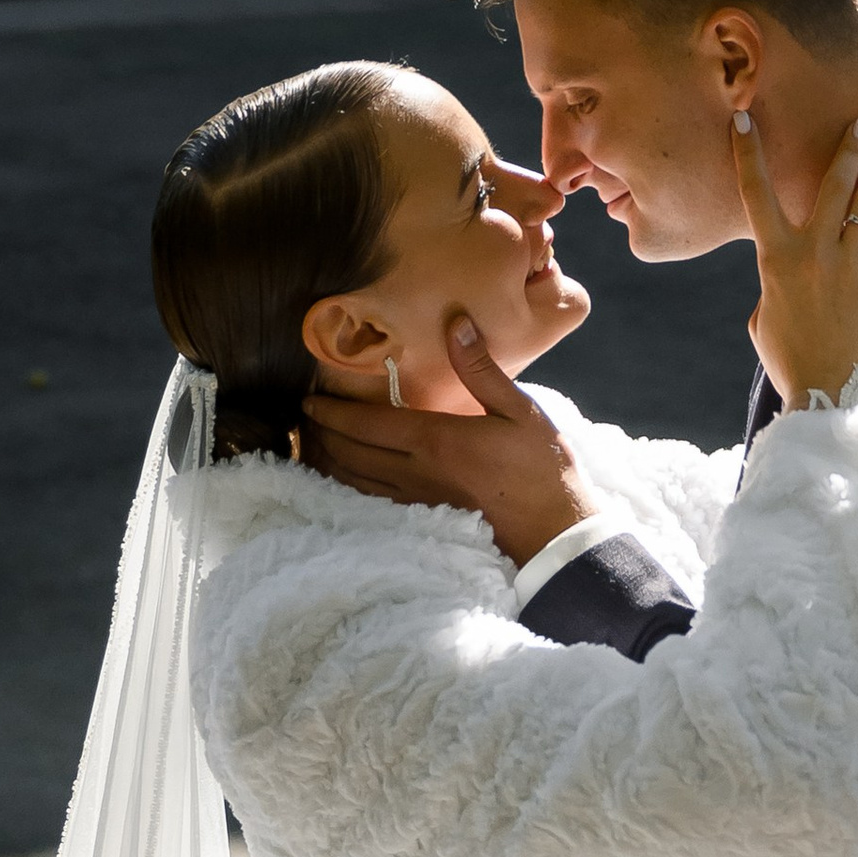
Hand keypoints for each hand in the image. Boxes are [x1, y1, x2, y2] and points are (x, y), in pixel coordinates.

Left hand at [303, 317, 593, 568]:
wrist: (554, 534)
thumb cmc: (542, 467)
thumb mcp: (520, 410)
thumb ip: (481, 368)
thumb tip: (457, 322)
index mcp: (436, 442)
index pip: (368, 425)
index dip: (332, 413)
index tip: (308, 400)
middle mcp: (417, 474)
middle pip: (351, 455)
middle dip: (320, 435)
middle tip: (302, 418)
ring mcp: (418, 502)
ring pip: (355, 483)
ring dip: (328, 462)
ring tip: (312, 445)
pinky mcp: (424, 520)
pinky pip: (371, 502)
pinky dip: (347, 487)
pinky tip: (343, 479)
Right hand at [737, 110, 857, 409]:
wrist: (828, 396)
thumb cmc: (791, 362)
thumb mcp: (764, 320)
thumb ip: (772, 288)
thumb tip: (782, 279)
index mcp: (775, 259)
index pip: (755, 193)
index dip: (748, 153)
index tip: (744, 118)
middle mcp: (813, 252)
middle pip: (831, 186)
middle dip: (848, 149)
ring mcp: (850, 265)